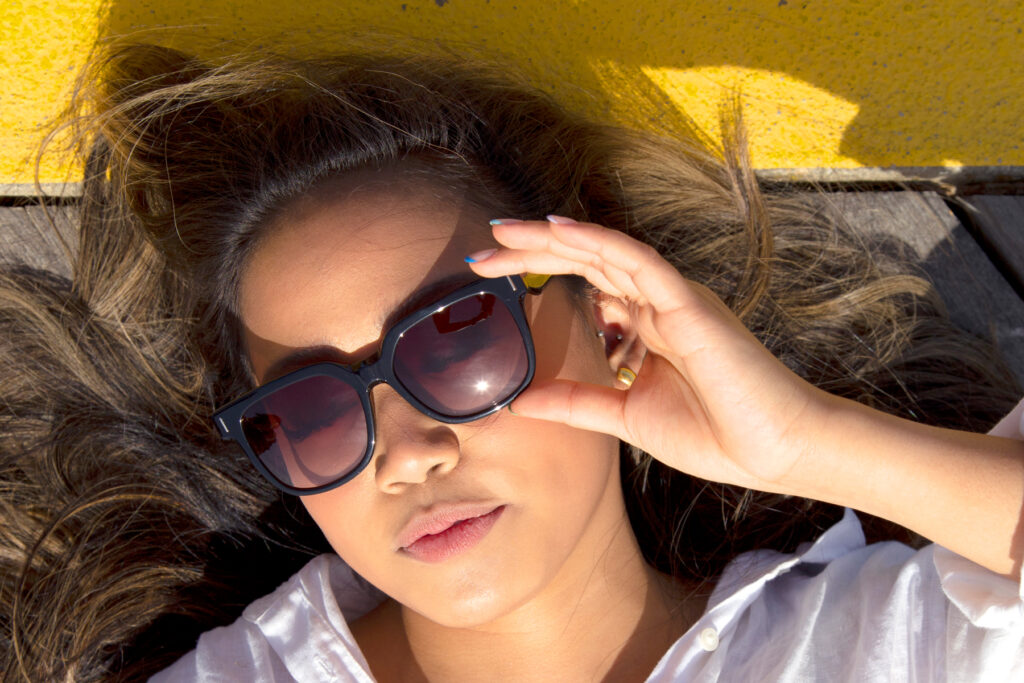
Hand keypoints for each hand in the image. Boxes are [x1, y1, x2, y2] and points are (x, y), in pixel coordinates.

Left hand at [468, 217, 835, 491]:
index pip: (585, 284)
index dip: (541, 273)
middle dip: (533, 251)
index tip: (490, 275)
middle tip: (482, 250)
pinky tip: (558, 230)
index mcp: (646, 325)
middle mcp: (657, 303)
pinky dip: (598, 241)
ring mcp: (673, 299)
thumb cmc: (714, 435)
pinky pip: (637, 261)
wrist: (773, 454)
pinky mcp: (689, 304)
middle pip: (586, 262)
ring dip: (553, 239)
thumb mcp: (625, 417)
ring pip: (604, 251)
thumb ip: (577, 404)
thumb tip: (520, 403)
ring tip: (504, 232)